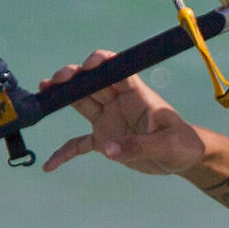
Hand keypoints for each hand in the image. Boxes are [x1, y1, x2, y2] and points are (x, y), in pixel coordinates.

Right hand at [38, 51, 207, 174]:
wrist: (185, 160)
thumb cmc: (183, 145)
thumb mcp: (167, 145)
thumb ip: (139, 145)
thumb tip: (108, 149)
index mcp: (136, 94)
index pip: (115, 69)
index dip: (100, 62)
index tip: (87, 66)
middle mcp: (118, 102)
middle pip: (90, 83)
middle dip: (72, 78)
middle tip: (55, 81)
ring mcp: (108, 120)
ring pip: (80, 103)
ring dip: (61, 97)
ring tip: (44, 91)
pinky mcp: (104, 140)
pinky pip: (78, 144)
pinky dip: (65, 153)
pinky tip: (50, 165)